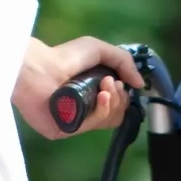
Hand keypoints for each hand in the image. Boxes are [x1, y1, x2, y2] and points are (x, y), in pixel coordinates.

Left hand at [11, 36, 143, 139]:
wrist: (40, 69)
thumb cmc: (66, 57)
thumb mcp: (98, 49)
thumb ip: (123, 61)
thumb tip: (141, 84)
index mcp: (93, 92)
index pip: (118, 103)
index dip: (124, 94)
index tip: (121, 80)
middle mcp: (86, 108)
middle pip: (117, 113)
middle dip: (120, 97)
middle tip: (110, 82)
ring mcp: (77, 121)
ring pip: (109, 121)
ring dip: (113, 102)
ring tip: (104, 86)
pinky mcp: (67, 131)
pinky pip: (93, 126)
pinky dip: (102, 111)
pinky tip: (101, 96)